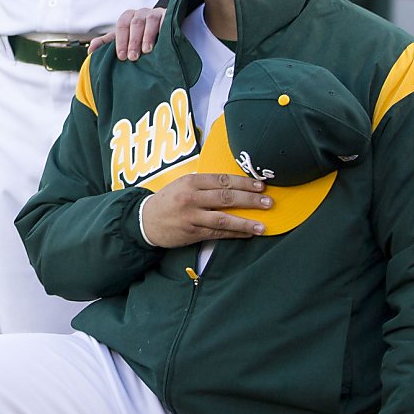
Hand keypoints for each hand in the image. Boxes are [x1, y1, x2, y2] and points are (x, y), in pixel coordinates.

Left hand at [87, 6, 165, 60]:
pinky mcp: (168, 16)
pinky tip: (161, 42)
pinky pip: (165, 21)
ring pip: (149, 20)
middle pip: (135, 23)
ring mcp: (155, 13)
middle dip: (133, 41)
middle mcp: (141, 13)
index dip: (121, 41)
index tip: (121, 57)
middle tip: (133, 57)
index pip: (122, 25)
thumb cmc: (138, 38)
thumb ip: (106, 44)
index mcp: (128, 16)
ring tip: (146, 51)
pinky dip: (162, 29)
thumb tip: (90, 51)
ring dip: (147, 36)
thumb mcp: (123, 39)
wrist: (162, 32)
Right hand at [138, 172, 270, 246]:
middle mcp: (191, 198)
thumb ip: (205, 184)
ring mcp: (191, 216)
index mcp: (191, 181)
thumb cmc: (168, 200)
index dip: (244, 183)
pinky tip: (248, 234)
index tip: (261, 185)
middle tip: (268, 202)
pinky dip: (234, 234)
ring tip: (263, 225)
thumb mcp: (183, 184)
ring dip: (246, 222)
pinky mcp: (192, 232)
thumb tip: (235, 184)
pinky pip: (218, 234)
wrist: (145, 220)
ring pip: (224, 219)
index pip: (223, 180)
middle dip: (250, 200)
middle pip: (226, 197)